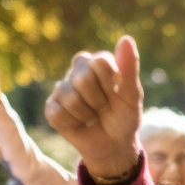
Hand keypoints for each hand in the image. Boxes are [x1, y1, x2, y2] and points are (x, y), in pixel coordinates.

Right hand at [45, 36, 142, 180]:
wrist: (114, 145)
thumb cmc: (124, 117)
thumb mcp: (132, 95)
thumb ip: (129, 68)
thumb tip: (126, 39)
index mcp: (97, 62)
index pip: (99, 62)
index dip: (110, 83)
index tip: (117, 93)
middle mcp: (77, 71)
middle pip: (82, 78)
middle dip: (99, 100)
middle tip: (105, 108)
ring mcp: (62, 89)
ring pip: (70, 98)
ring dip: (88, 114)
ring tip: (94, 117)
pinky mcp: (52, 108)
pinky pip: (58, 114)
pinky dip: (74, 124)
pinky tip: (80, 124)